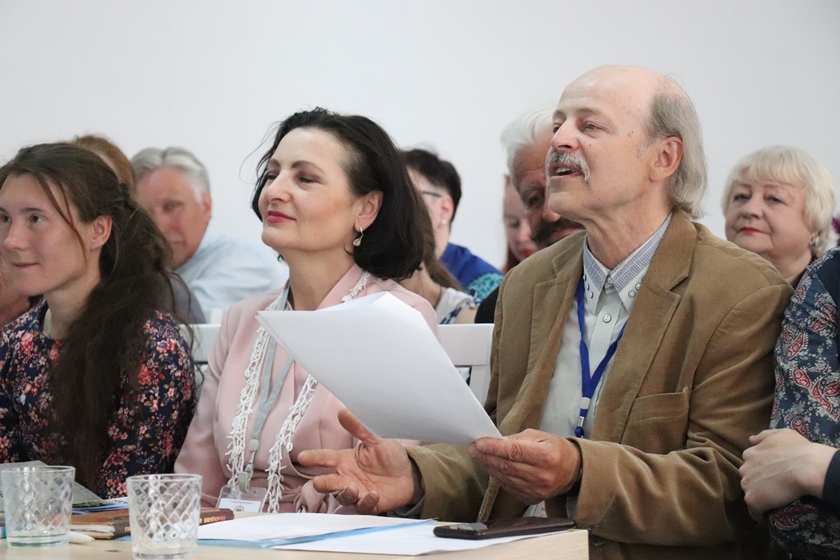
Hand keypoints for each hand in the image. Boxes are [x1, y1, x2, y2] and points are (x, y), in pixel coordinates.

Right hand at [297, 408, 419, 513]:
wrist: (409, 474)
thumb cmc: (389, 456)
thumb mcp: (376, 440)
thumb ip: (360, 428)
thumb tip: (343, 411)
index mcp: (346, 460)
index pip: (326, 458)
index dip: (314, 457)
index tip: (302, 456)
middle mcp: (347, 477)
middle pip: (328, 483)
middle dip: (322, 484)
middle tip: (318, 482)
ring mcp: (357, 492)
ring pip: (342, 497)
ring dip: (345, 494)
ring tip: (353, 488)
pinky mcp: (368, 504)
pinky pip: (362, 507)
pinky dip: (365, 502)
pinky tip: (373, 494)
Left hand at [468, 429, 580, 503]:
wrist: (572, 471)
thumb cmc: (555, 449)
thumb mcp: (540, 436)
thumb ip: (517, 439)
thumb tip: (495, 441)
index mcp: (546, 456)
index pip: (514, 452)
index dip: (494, 447)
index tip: (479, 443)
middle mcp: (542, 476)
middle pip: (506, 466)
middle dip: (486, 456)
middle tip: (474, 448)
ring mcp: (537, 490)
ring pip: (505, 477)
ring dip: (489, 466)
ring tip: (480, 456)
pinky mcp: (531, 498)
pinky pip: (508, 487)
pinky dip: (497, 476)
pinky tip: (491, 467)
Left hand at [740, 428, 835, 519]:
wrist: (806, 467)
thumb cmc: (797, 449)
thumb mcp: (780, 434)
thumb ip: (763, 436)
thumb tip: (751, 439)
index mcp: (749, 453)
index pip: (750, 464)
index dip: (760, 470)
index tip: (770, 474)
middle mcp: (744, 468)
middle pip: (748, 478)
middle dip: (757, 482)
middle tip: (773, 487)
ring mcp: (747, 484)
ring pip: (749, 493)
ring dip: (758, 497)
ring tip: (772, 501)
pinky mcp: (752, 500)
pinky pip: (753, 511)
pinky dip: (759, 515)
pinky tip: (767, 516)